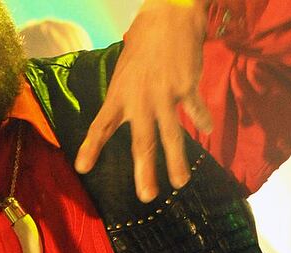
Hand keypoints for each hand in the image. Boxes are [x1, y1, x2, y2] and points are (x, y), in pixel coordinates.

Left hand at [75, 0, 213, 201]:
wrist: (169, 15)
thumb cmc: (144, 44)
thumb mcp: (125, 71)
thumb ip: (126, 98)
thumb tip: (125, 119)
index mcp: (119, 95)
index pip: (100, 126)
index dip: (91, 147)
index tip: (82, 167)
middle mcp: (140, 99)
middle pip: (141, 142)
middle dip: (144, 172)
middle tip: (146, 196)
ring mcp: (165, 95)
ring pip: (171, 135)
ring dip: (177, 161)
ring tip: (180, 182)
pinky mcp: (187, 86)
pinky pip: (195, 111)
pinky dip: (203, 121)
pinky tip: (208, 131)